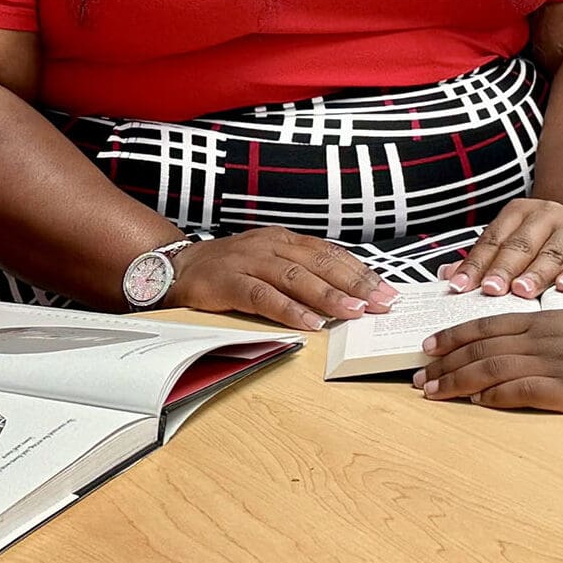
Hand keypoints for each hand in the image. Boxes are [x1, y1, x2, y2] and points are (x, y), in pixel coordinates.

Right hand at [167, 227, 397, 330]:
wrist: (175, 267)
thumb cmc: (228, 270)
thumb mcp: (268, 262)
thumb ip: (300, 273)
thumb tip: (345, 295)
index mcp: (283, 239)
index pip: (331, 253)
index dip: (360, 272)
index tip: (387, 290)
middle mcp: (269, 245)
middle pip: (320, 262)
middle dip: (354, 283)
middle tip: (381, 303)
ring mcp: (248, 261)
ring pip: (295, 276)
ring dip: (327, 296)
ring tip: (353, 312)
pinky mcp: (227, 282)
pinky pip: (262, 296)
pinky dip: (288, 310)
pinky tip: (310, 323)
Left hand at [412, 310, 562, 413]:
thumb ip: (556, 333)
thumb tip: (531, 345)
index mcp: (546, 320)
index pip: (487, 325)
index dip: (454, 336)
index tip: (429, 346)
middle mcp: (543, 337)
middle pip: (480, 346)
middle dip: (444, 361)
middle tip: (417, 374)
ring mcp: (554, 362)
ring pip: (491, 367)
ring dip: (456, 380)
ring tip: (432, 392)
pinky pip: (521, 390)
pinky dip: (493, 395)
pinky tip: (475, 402)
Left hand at [439, 199, 562, 298]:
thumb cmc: (544, 240)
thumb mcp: (514, 241)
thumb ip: (484, 258)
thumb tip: (447, 275)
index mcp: (518, 213)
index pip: (492, 240)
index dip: (474, 264)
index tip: (459, 286)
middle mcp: (545, 217)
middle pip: (520, 245)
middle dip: (504, 269)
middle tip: (490, 290)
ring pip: (552, 253)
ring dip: (536, 274)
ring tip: (522, 291)